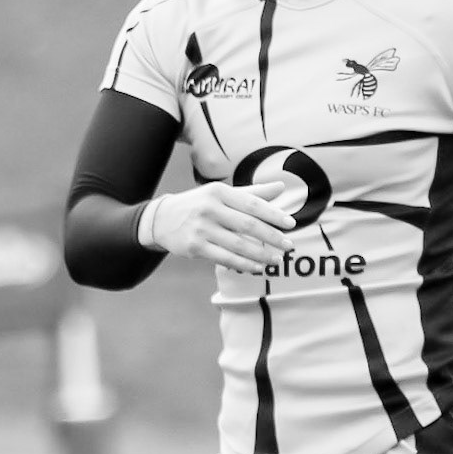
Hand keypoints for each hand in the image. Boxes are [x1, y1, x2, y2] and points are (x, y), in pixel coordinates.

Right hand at [149, 181, 295, 272]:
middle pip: (247, 225)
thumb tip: (282, 187)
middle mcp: (210, 208)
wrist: (162, 219)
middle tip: (289, 245)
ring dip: (261, 255)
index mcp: (219, 191)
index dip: (273, 214)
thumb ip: (252, 193)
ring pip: (238, 245)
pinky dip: (244, 264)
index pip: (252, 203)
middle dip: (272, 236)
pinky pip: (225, 258)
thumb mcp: (222, 193)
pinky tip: (258, 267)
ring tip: (278, 260)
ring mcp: (201, 229)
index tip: (290, 224)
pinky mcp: (195, 247)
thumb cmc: (200, 204)